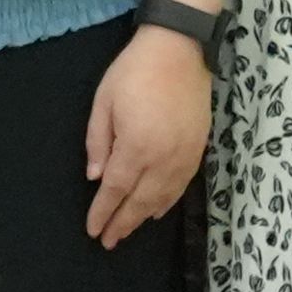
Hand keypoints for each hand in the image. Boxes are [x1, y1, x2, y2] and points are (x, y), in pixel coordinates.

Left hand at [80, 23, 215, 250]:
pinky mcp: (198, 151)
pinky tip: (156, 210)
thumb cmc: (134, 71)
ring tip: (127, 231)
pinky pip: (181, 187)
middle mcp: (162, 159)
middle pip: (139, 201)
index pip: (116, 190)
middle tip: (108, 241)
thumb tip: (96, 178)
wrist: (179, 50)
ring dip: (143, 218)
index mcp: (136, 147)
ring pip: (162, 199)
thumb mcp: (104, 101)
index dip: (103, 212)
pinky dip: (166, 203)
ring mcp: (184, 157)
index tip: (93, 230)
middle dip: (122, 223)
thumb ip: (98, 142)